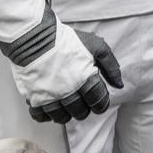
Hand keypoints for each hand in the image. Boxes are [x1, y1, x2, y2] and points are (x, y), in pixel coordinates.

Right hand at [1, 9, 123, 124]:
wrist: (33, 35)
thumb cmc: (65, 39)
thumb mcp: (95, 45)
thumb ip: (110, 65)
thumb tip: (119, 85)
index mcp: (85, 77)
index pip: (98, 102)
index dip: (101, 104)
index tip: (98, 102)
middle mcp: (68, 90)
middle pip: (80, 112)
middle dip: (84, 109)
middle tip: (82, 102)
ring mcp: (50, 95)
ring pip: (61, 117)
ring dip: (66, 114)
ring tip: (66, 104)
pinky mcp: (33, 96)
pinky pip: (40, 116)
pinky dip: (46, 115)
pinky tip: (49, 106)